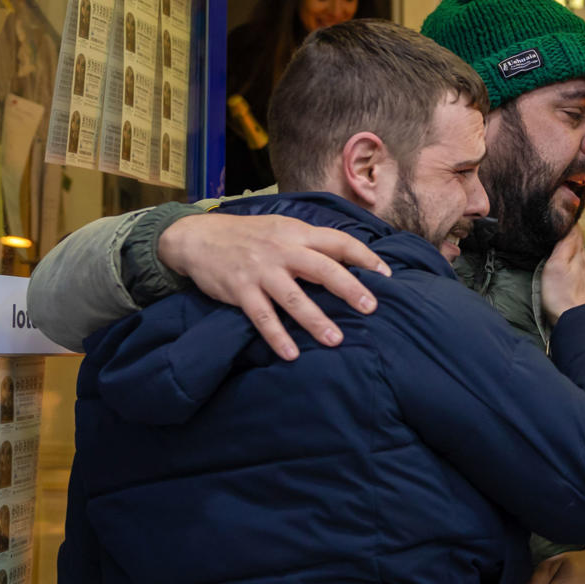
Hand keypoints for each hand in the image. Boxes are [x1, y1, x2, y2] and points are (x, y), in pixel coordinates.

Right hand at [156, 211, 390, 360]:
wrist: (199, 237)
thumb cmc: (248, 236)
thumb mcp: (281, 229)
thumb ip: (310, 243)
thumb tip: (347, 260)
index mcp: (297, 233)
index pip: (338, 241)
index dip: (364, 256)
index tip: (386, 274)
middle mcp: (282, 250)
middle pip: (323, 269)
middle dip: (349, 288)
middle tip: (370, 308)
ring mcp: (261, 271)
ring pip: (294, 298)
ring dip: (316, 320)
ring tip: (336, 340)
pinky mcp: (241, 290)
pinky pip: (262, 317)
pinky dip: (277, 337)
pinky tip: (291, 354)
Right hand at [539, 227, 584, 322]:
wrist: (578, 323)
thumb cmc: (561, 294)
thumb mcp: (556, 265)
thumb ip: (565, 245)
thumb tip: (572, 226)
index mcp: (578, 258)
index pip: (577, 236)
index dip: (571, 225)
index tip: (565, 217)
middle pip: (581, 249)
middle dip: (574, 240)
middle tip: (564, 233)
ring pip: (583, 264)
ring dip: (576, 258)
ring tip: (566, 255)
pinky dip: (579, 274)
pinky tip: (574, 278)